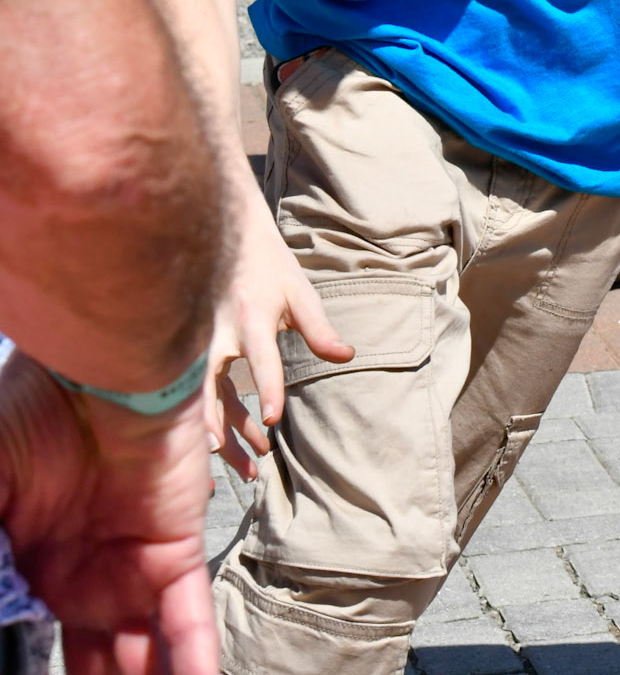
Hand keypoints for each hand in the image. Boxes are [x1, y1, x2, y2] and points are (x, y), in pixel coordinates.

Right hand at [0, 351, 217, 674]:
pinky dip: (193, 666)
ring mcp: (130, 569)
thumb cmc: (34, 416)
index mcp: (33, 568)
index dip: (33, 664)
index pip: (35, 639)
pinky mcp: (176, 554)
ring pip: (141, 658)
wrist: (104, 367)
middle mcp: (82, 578)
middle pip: (92, 664)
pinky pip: (188, 625)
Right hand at [207, 182, 352, 483]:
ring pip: (203, 399)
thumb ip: (320, 328)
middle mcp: (221, 334)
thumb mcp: (299, 291)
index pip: (261, 357)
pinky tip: (231, 445)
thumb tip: (347, 356)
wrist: (226, 235)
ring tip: (250, 467)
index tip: (272, 419)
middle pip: (217, 390)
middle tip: (254, 464)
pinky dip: (212, 421)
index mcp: (252, 316)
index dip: (268, 387)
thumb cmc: (269, 265)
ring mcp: (202, 344)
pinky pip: (198, 394)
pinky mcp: (194, 352)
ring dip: (223, 435)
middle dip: (232, 429)